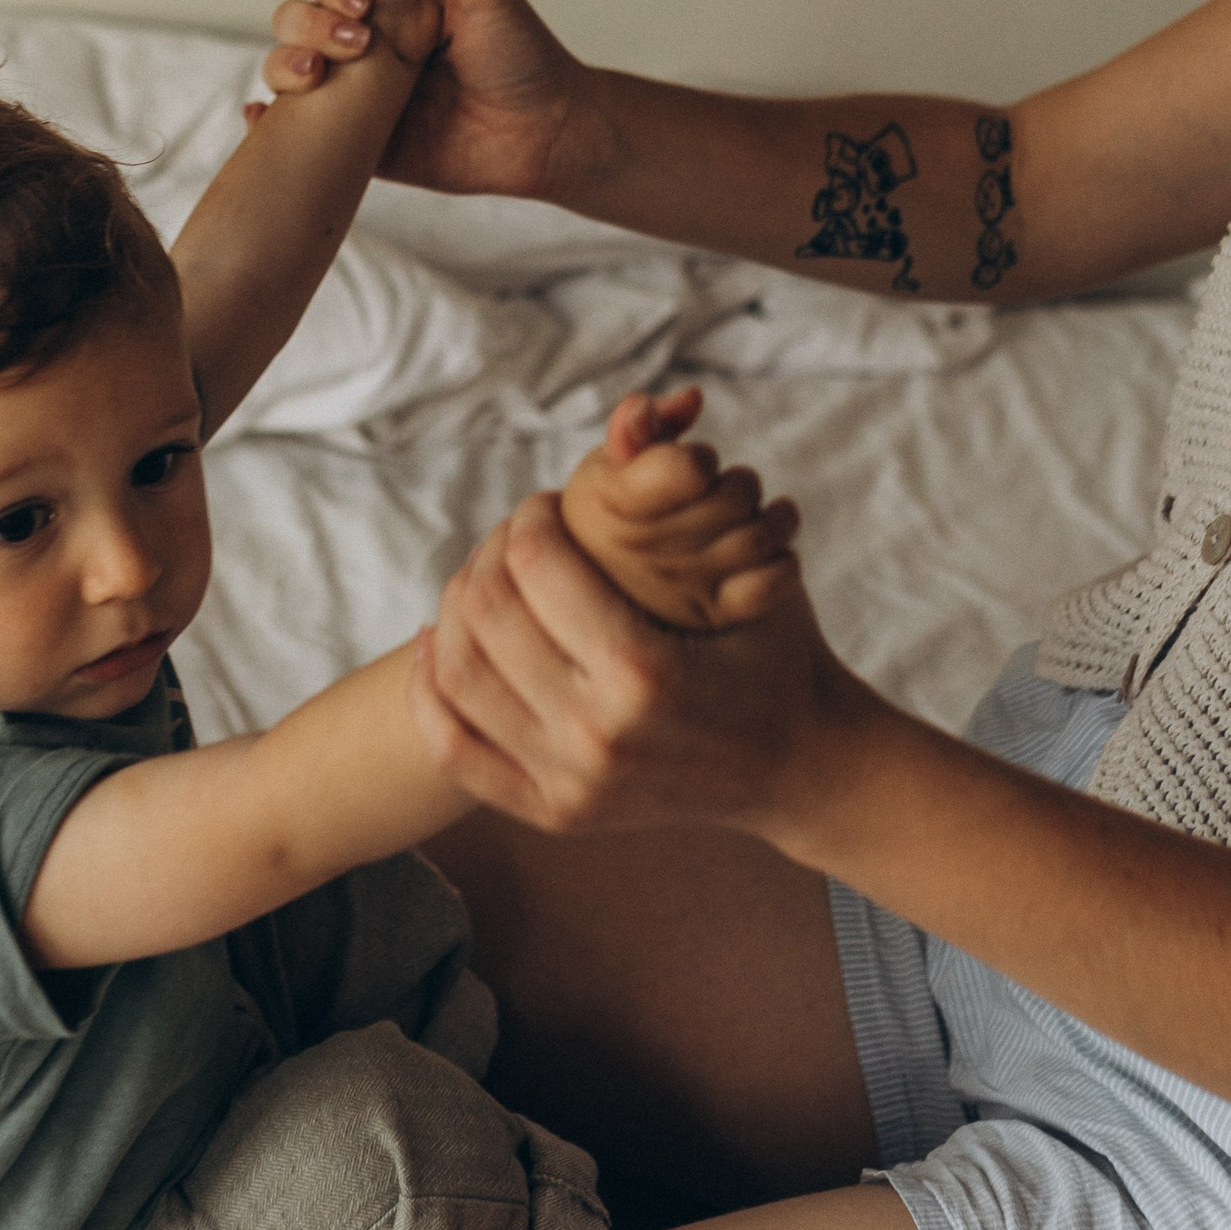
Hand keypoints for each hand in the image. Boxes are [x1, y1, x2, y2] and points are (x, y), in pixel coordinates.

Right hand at [259, 0, 603, 199]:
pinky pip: (287, 108)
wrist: (537, 134)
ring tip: (334, 64)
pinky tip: (277, 106)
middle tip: (369, 11)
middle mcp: (373, 17)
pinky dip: (271, 104)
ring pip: (291, 37)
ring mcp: (353, 70)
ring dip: (300, 42)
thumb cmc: (517, 54)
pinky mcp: (345, 122)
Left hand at [409, 490, 870, 848]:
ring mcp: (570, 783)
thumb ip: (691, 504)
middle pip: (485, 611)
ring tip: (483, 580)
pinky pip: (454, 748)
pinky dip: (432, 689)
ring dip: (455, 608)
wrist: (798, 767)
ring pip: (457, 672)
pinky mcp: (554, 814)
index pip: (535, 562)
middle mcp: (596, 734)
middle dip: (491, 552)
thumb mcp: (752, 571)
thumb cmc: (774, 652)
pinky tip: (439, 643)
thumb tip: (631, 415)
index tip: (547, 506)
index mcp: (644, 670)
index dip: (530, 516)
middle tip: (514, 538)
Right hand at [557, 386, 792, 632]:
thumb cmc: (612, 507)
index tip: (696, 466)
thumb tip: (693, 398)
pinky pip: (773, 584)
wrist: (595, 593)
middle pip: (735, 497)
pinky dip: (786, 562)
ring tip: (765, 514)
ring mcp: (681, 586)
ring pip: (760, 537)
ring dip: (777, 517)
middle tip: (730, 490)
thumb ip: (640, 424)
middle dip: (742, 484)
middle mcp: (645, 549)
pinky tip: (773, 552)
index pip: (689, 469)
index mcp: (613, 501)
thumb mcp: (609, 462)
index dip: (700, 460)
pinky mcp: (712, 614)